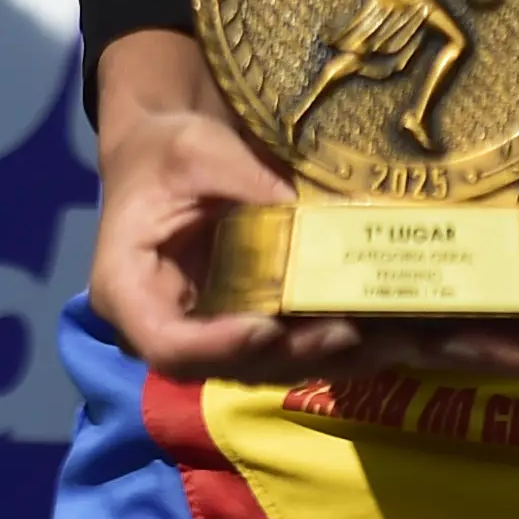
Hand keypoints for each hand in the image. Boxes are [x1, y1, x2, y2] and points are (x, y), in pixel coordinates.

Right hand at [84, 33, 363, 384]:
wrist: (162, 161)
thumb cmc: (165, 153)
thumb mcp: (196, 151)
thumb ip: (243, 178)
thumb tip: (308, 210)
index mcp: (130, 289)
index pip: (167, 344)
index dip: (217, 347)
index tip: (266, 329)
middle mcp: (167, 327)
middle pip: (227, 366)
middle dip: (292, 355)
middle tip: (347, 332)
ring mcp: (207, 334)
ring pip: (265, 367)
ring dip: (326, 359)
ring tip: (385, 342)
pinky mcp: (243, 326)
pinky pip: (286, 349)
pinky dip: (336, 347)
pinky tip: (388, 336)